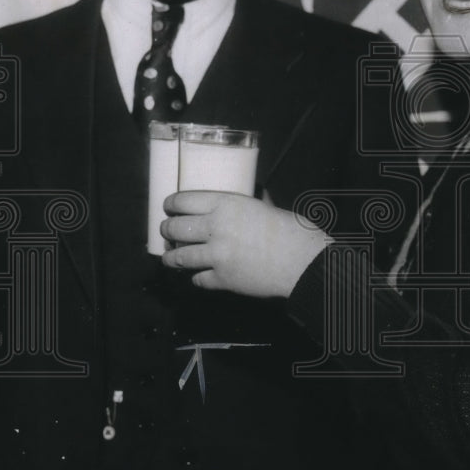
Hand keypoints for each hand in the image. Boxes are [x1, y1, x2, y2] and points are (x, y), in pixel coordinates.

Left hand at [160, 192, 330, 297]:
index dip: (171, 204)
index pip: (183, 200)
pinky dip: (196, 278)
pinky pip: (199, 280)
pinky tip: (198, 276)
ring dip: (171, 257)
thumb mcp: (266, 206)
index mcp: (226, 204)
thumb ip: (251, 201)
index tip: (168, 207)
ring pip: (180, 257)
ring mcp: (217, 256)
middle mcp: (216, 228)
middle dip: (167, 229)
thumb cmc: (291, 230)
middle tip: (167, 231)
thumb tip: (253, 190)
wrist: (302, 262)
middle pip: (176, 228)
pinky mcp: (223, 279)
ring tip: (170, 258)